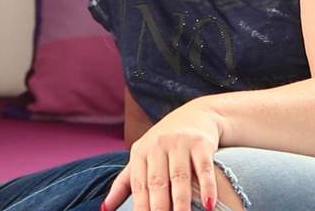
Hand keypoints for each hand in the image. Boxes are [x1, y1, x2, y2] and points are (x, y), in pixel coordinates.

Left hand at [102, 97, 221, 210]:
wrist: (197, 114)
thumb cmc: (164, 142)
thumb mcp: (142, 156)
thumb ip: (124, 183)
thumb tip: (104, 209)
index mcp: (140, 152)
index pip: (138, 185)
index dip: (140, 207)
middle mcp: (158, 145)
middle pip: (157, 182)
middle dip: (159, 207)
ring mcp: (180, 143)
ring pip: (179, 177)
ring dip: (181, 202)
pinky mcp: (201, 143)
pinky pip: (204, 168)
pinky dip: (207, 186)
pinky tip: (209, 204)